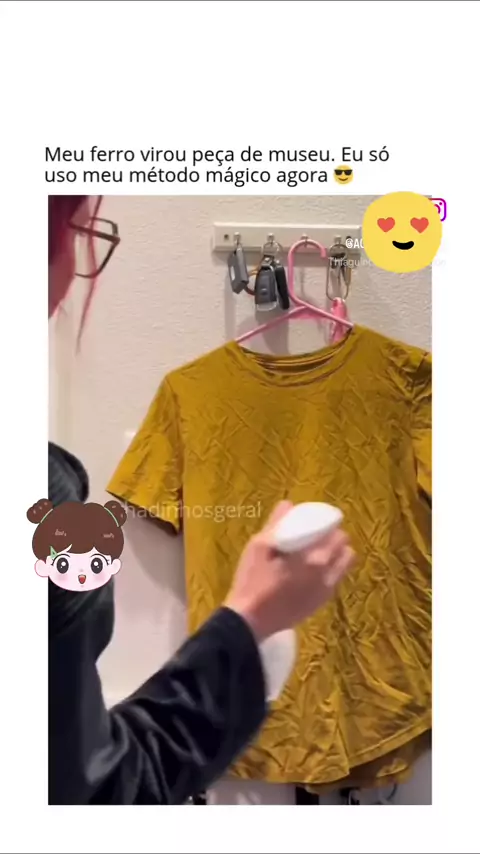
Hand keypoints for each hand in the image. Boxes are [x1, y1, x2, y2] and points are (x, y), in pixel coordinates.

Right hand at [225, 501, 354, 642]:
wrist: (251, 621)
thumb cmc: (253, 580)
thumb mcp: (259, 546)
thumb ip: (277, 523)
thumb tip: (288, 504)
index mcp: (315, 557)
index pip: (337, 533)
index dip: (328, 524)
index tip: (317, 522)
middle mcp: (328, 574)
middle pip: (345, 548)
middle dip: (334, 539)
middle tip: (316, 537)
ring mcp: (326, 591)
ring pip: (343, 566)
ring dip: (335, 556)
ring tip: (315, 554)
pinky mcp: (320, 603)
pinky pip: (334, 580)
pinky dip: (329, 572)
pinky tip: (309, 572)